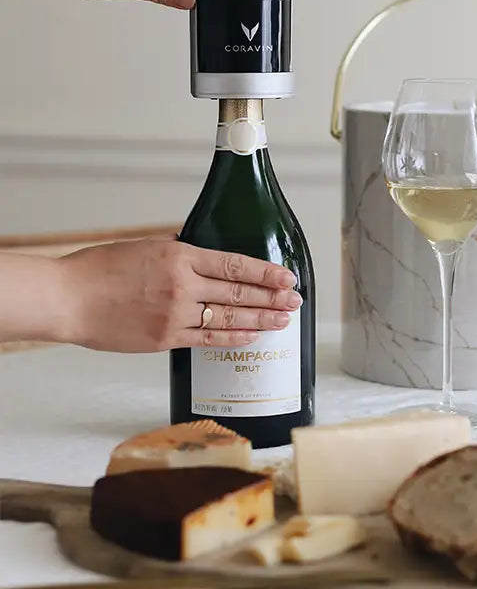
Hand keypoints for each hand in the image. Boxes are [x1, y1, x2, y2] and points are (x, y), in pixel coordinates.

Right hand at [57, 236, 301, 352]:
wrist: (68, 299)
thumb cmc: (99, 270)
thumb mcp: (144, 247)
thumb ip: (177, 251)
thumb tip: (199, 251)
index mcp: (180, 257)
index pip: (235, 264)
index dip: (266, 273)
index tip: (287, 277)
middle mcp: (183, 285)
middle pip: (239, 293)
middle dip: (272, 297)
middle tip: (295, 300)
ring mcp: (175, 314)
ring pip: (229, 319)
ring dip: (261, 319)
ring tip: (284, 320)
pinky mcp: (165, 339)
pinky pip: (208, 340)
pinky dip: (234, 339)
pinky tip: (252, 336)